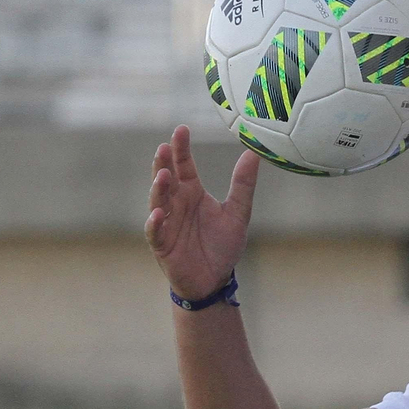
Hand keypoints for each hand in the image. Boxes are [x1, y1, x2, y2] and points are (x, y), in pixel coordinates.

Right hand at [146, 125, 260, 300]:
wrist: (215, 279)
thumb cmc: (222, 245)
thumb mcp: (238, 213)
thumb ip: (242, 185)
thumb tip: (253, 154)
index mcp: (192, 193)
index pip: (184, 165)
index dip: (181, 148)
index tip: (182, 129)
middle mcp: (176, 203)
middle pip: (167, 178)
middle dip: (165, 163)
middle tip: (166, 147)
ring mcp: (166, 222)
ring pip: (158, 201)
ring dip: (159, 188)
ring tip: (164, 175)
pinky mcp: (162, 243)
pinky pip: (155, 231)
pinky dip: (155, 222)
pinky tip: (158, 213)